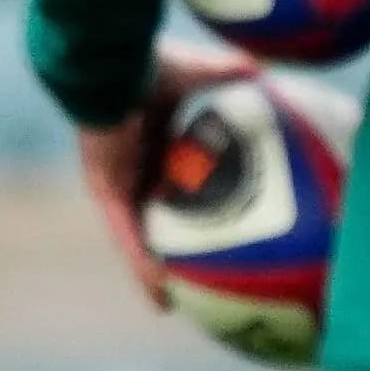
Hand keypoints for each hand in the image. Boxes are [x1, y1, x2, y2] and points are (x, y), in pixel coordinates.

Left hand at [73, 39, 263, 312]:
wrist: (110, 67)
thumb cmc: (149, 65)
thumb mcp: (197, 73)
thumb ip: (228, 74)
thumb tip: (264, 66)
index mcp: (152, 143)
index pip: (172, 183)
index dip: (189, 207)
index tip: (208, 229)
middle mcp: (132, 167)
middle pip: (153, 218)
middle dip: (167, 250)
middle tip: (188, 282)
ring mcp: (117, 182)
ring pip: (136, 236)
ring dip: (149, 270)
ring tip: (169, 305)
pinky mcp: (105, 189)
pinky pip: (126, 232)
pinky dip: (140, 259)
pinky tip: (158, 288)